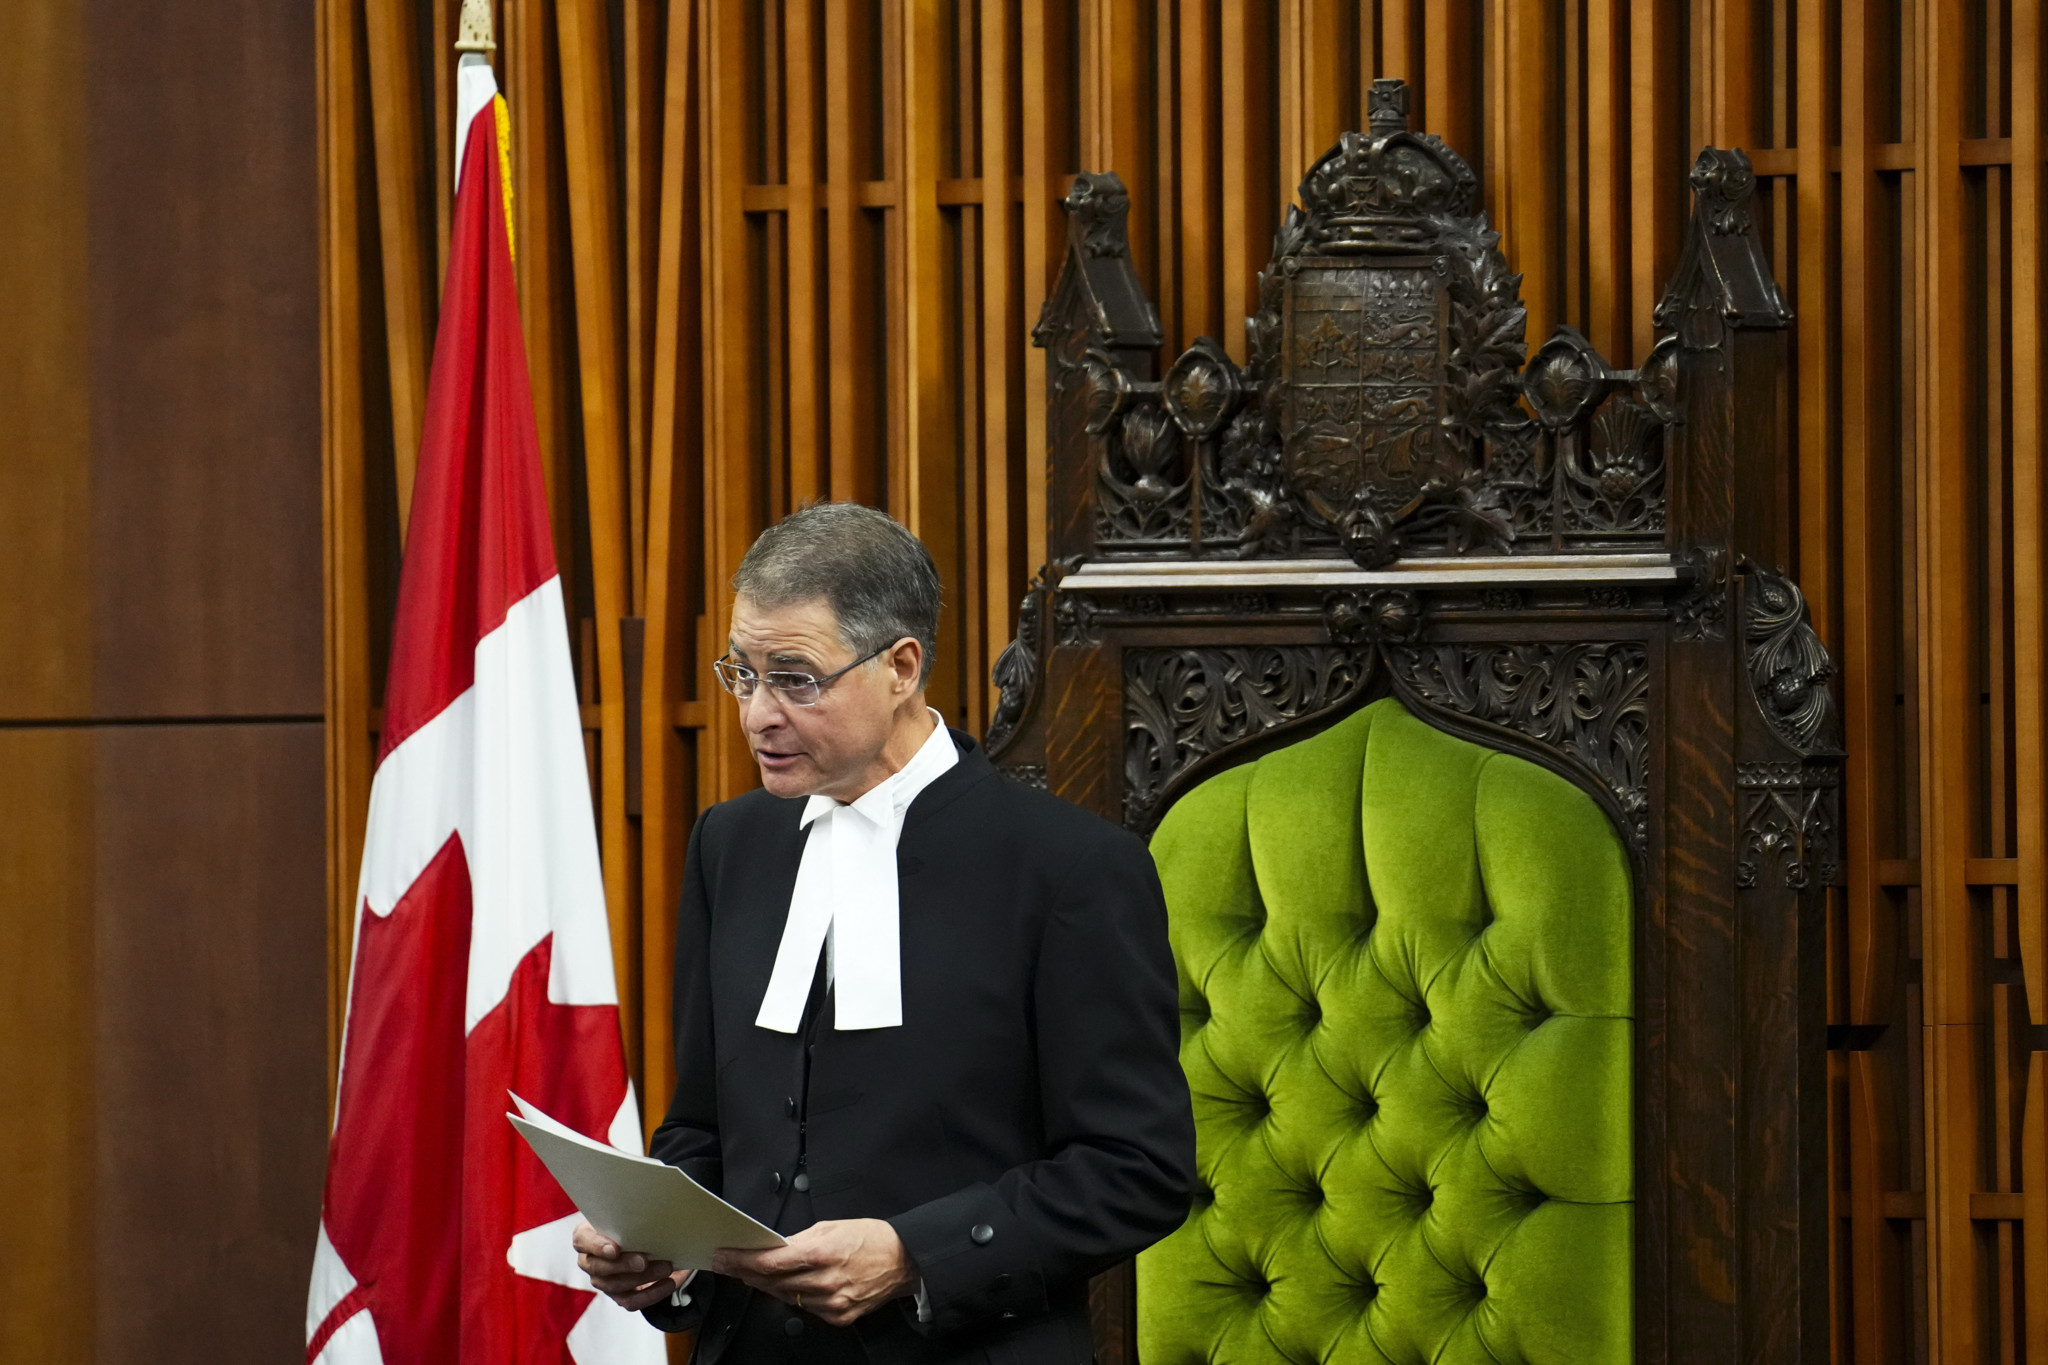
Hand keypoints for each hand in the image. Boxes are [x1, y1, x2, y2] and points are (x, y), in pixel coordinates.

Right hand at [573, 1220, 687, 1311]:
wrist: (644, 1239)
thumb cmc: (631, 1223)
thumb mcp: (628, 1215)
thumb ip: (631, 1218)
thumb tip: (651, 1218)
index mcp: (586, 1236)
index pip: (582, 1241)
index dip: (597, 1246)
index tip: (615, 1249)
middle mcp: (589, 1261)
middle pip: (599, 1268)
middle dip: (624, 1265)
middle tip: (644, 1260)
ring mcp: (602, 1281)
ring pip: (615, 1285)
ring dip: (643, 1278)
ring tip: (666, 1268)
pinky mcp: (618, 1295)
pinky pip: (630, 1301)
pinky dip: (651, 1294)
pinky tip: (667, 1283)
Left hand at [712, 1218, 916, 1326]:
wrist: (904, 1260)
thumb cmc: (872, 1239)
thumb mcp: (832, 1227)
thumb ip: (800, 1239)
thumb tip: (774, 1248)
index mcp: (822, 1253)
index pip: (769, 1263)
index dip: (741, 1261)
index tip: (725, 1257)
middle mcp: (825, 1281)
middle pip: (772, 1282)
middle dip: (747, 1272)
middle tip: (730, 1263)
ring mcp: (832, 1302)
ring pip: (786, 1297)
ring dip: (767, 1286)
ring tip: (754, 1274)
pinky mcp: (839, 1316)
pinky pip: (806, 1308)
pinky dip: (794, 1296)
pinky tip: (789, 1286)